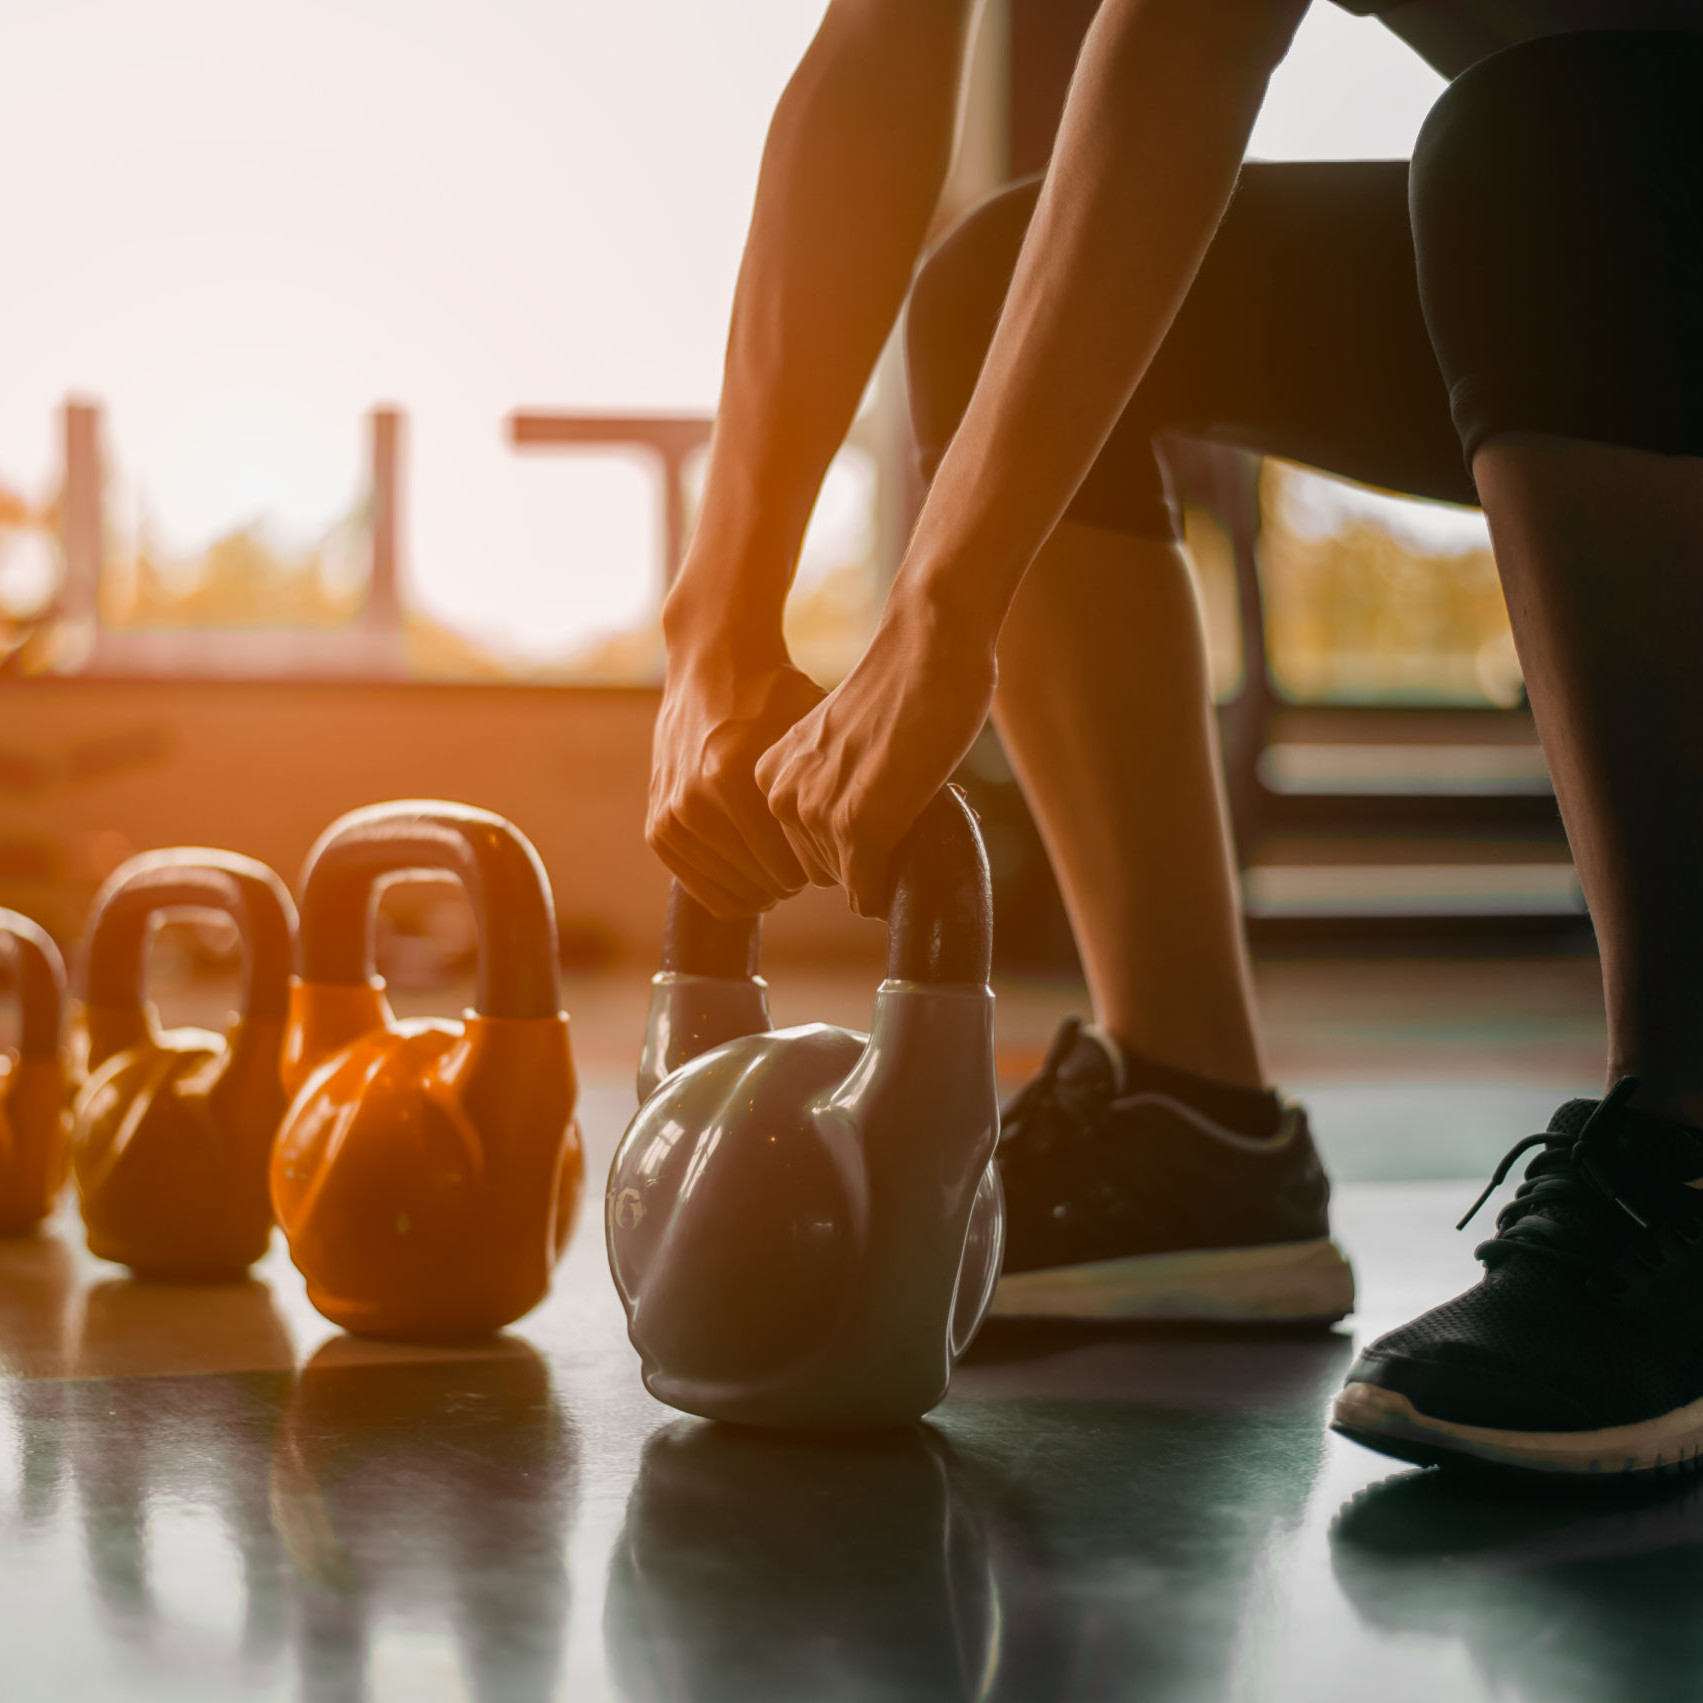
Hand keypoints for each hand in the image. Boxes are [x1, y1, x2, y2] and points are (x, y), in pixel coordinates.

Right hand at [647, 644, 825, 917]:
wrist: (711, 665)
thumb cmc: (774, 695)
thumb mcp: (812, 731)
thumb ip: (832, 788)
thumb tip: (870, 847)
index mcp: (733, 777)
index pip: (792, 869)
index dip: (821, 868)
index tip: (832, 851)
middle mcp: (695, 801)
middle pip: (765, 885)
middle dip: (794, 878)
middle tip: (808, 857)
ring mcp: (671, 817)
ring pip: (733, 894)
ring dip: (763, 885)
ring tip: (781, 860)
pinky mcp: (656, 828)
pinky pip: (700, 887)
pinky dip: (730, 887)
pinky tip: (753, 869)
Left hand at [755, 585, 995, 916]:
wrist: (929, 649)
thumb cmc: (901, 690)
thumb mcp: (841, 743)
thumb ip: (829, 782)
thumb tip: (846, 841)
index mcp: (772, 774)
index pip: (802, 848)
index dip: (850, 837)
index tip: (880, 801)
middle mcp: (781, 795)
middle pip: (823, 870)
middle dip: (864, 855)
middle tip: (901, 806)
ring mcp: (814, 812)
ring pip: (849, 883)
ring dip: (884, 862)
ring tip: (909, 805)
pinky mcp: (855, 826)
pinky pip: (868, 892)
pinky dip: (892, 885)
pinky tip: (914, 841)